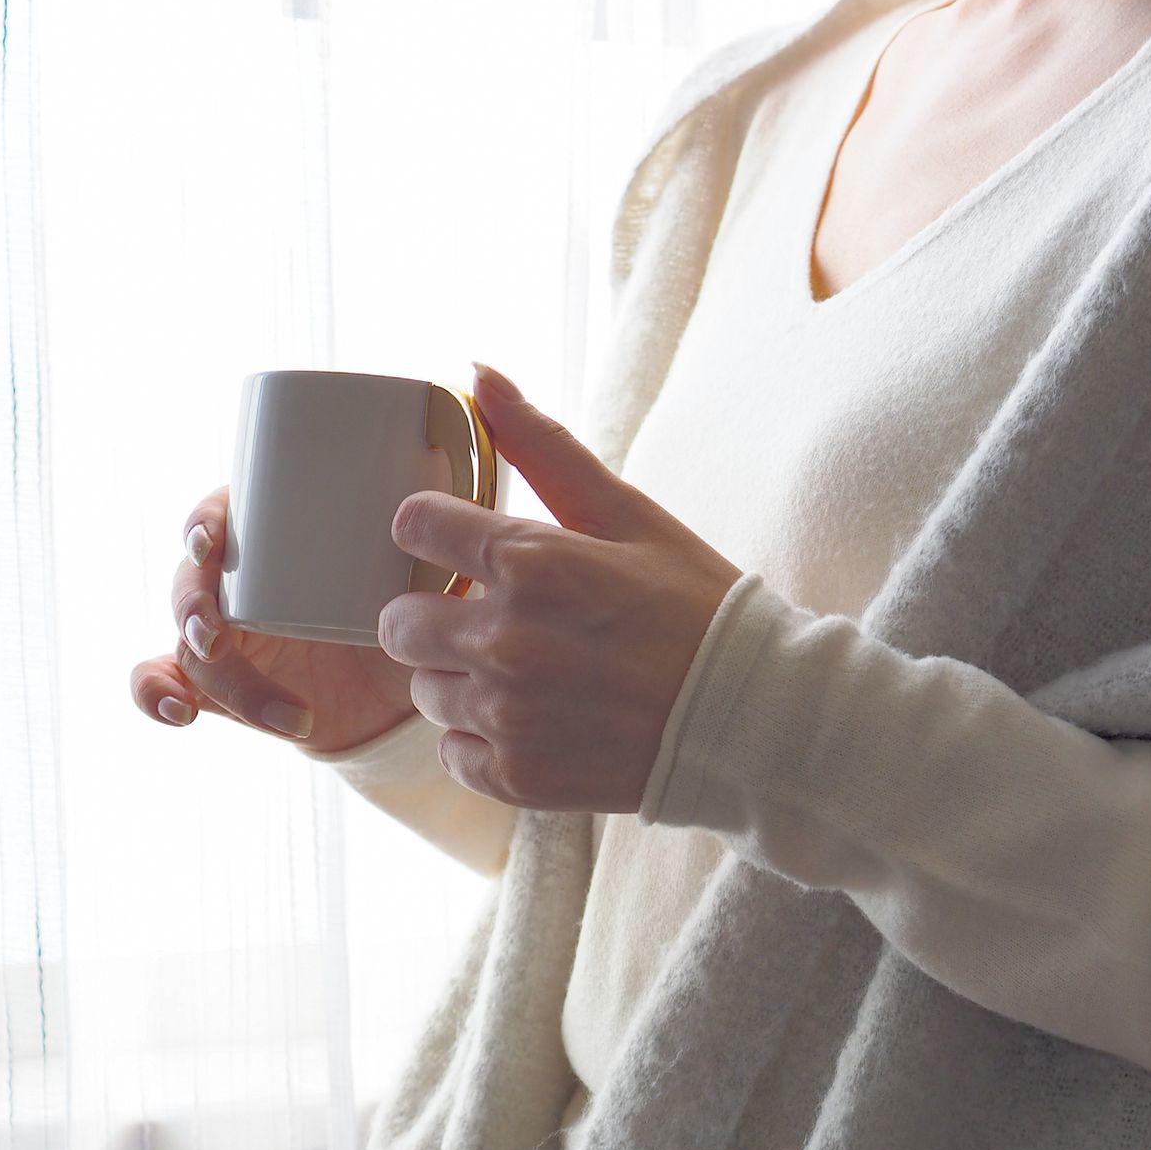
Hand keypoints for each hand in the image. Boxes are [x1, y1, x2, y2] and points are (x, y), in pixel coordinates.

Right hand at [128, 452, 455, 752]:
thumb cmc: (429, 606)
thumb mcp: (441, 565)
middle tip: (219, 632)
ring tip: (245, 688)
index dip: (204, 521)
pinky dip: (155, 694)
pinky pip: (168, 684)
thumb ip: (452, 526)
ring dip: (195, 662)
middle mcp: (247, 580)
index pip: (223, 513)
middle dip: (191, 602)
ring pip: (182, 639)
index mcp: (283, 536)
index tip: (214, 542)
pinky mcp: (225, 684)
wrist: (422, 687)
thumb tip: (477, 440)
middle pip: (191, 578)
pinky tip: (176, 712)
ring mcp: (230, 634)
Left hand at [380, 360, 743, 811]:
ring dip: (458, 678)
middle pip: (397, 622)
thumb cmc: (694, 606)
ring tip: (525, 673)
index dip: (434, 531)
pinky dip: (482, 738)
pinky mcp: (517, 777)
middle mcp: (508, 642)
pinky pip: (454, 752)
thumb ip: (543, 446)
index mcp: (532, 563)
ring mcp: (509, 716)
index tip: (459, 544)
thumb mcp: (628, 514)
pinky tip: (535, 719)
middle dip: (432, 613)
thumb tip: (479, 372)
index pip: (414, 526)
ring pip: (423, 690)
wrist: (752, 719)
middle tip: (489, 617)